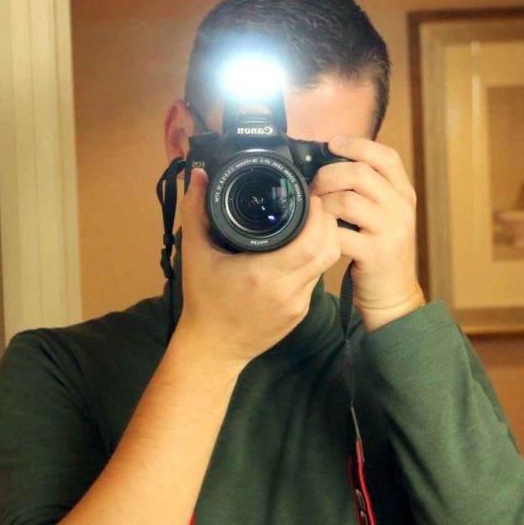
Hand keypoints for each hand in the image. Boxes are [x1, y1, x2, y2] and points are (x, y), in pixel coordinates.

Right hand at [173, 167, 342, 368]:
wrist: (213, 349)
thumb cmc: (203, 303)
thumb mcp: (194, 255)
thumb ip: (195, 212)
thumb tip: (198, 175)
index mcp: (264, 275)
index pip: (310, 242)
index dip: (317, 216)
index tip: (309, 196)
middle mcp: (287, 291)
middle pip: (329, 249)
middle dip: (327, 222)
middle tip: (314, 204)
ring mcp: (298, 304)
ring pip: (327, 264)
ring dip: (325, 240)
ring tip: (311, 222)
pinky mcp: (301, 313)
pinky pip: (316, 278)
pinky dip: (314, 259)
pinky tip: (301, 249)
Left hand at [310, 136, 425, 332]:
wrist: (394, 296)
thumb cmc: (380, 252)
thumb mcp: (385, 216)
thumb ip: (369, 191)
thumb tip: (331, 163)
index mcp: (404, 194)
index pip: (386, 157)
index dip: (358, 144)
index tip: (333, 143)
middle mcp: (402, 209)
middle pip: (360, 173)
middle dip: (328, 175)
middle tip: (314, 186)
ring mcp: (391, 232)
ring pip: (347, 200)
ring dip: (322, 203)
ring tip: (314, 211)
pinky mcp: (376, 254)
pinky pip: (340, 233)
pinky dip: (323, 231)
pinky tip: (318, 234)